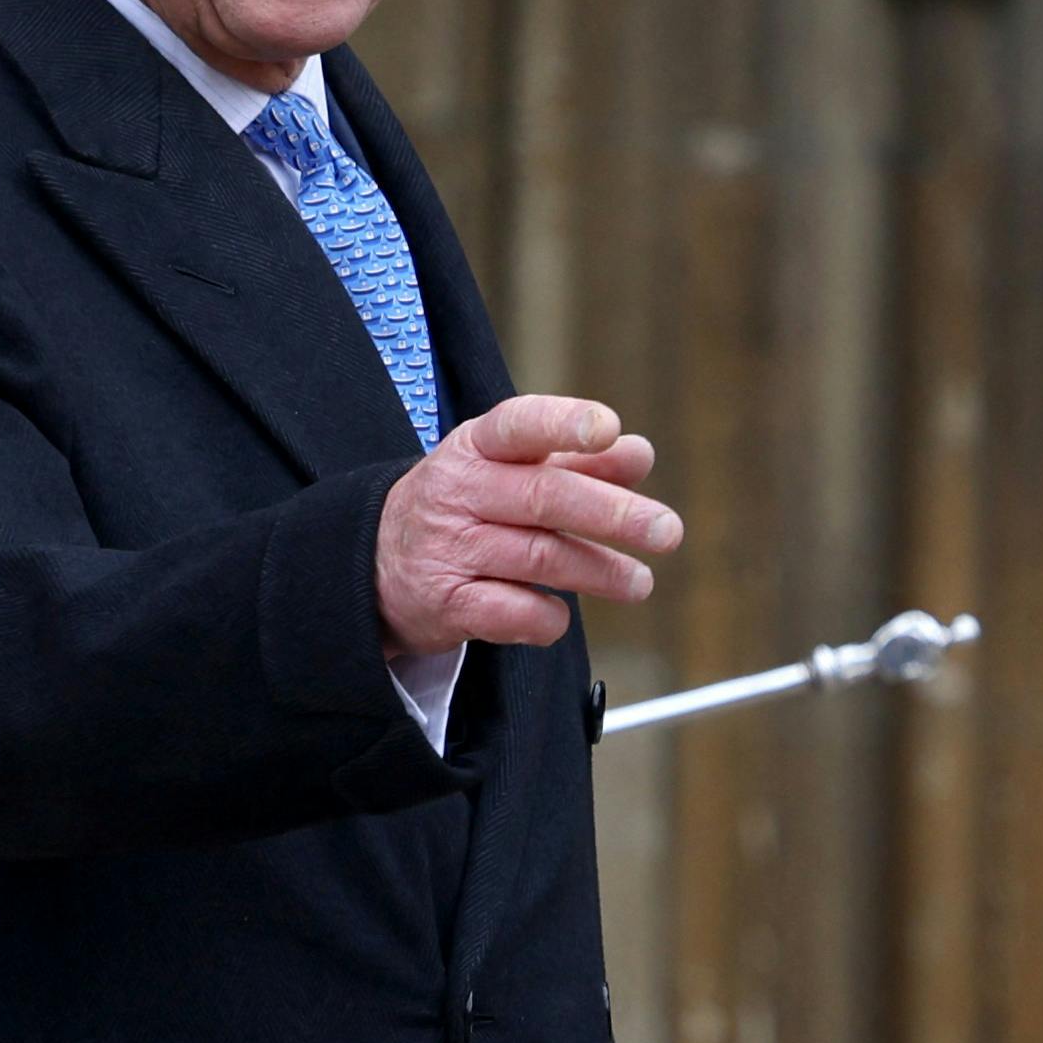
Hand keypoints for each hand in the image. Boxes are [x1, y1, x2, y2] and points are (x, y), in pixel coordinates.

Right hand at [377, 394, 675, 667]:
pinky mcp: (447, 604)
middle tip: (667, 531)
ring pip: (539, 557)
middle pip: (545, 497)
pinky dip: (549, 617)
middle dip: (613, 514)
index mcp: (477, 447)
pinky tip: (562, 614)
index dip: (564, 424)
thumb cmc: (468, 506)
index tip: (610, 428)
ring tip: (640, 582)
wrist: (375, 563)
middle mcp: (459, 493)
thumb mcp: (510, 470)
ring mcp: (450, 549)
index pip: (519, 425)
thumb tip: (639, 453)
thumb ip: (578, 460)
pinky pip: (512, 613)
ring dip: (600, 572)